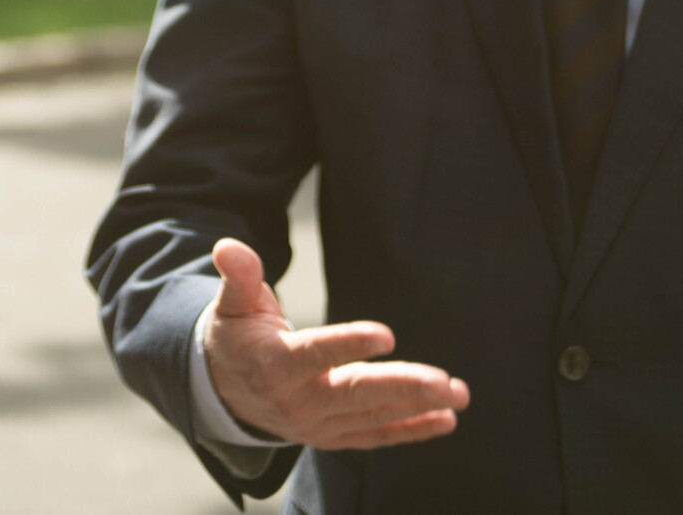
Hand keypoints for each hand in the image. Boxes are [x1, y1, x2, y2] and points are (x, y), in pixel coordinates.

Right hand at [199, 238, 468, 450]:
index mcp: (275, 366)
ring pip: (373, 416)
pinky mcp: (334, 436)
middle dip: (403, 388)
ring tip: (457, 394)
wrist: (225, 395)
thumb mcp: (233, 305)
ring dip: (418, 407)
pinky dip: (411, 430)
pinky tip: (445, 420)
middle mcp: (299, 402)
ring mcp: (318, 425)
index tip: (386, 336)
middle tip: (444, 383)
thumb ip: (240, 276)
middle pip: (356, 394)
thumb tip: (228, 246)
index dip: (349, 344)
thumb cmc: (237, 338)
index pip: (316, 354)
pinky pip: (377, 435)